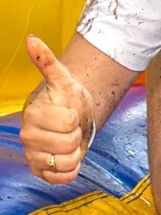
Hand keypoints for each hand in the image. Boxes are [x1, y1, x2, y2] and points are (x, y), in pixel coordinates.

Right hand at [20, 35, 93, 184]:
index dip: (76, 116)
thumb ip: (47, 61)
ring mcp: (33, 156)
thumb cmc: (66, 99)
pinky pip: (65, 177)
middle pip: (70, 143)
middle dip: (78, 134)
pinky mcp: (40, 172)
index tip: (69, 110)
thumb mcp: (62, 79)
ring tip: (69, 139)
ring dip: (77, 151)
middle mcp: (28, 137)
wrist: (68, 118)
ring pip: (69, 161)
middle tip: (71, 126)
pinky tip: (67, 156)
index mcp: (33, 115)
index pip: (69, 121)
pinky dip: (73, 168)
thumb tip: (32, 38)